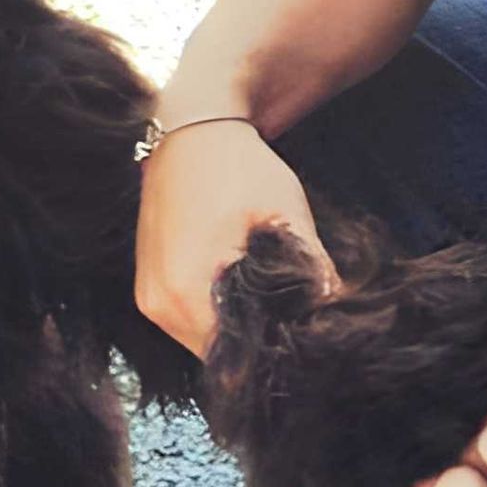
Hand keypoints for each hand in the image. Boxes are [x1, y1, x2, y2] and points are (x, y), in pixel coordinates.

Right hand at [134, 115, 335, 356]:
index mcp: (186, 294)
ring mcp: (148, 294)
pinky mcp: (149, 282)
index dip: (272, 355)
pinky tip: (243, 294)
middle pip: (215, 357)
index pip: (234, 360)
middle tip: (294, 329)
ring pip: (199, 340)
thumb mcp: (287, 218)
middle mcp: (156, 304)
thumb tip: (338, 314)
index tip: (300, 345)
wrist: (192, 126)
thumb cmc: (238, 168)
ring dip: (234, 333)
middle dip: (255, 347)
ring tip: (272, 311)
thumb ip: (314, 274)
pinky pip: (186, 318)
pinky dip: (215, 314)